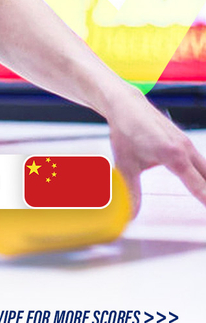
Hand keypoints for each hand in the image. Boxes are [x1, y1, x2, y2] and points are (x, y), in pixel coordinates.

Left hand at [107, 87, 205, 215]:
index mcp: (174, 156)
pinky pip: (202, 162)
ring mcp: (188, 144)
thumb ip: (131, 192)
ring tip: (205, 201)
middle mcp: (186, 149)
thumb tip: (129, 217)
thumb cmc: (125, 133)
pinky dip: (205, 175)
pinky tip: (202, 184)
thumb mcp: (125, 165)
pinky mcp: (185, 141)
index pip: (200, 187)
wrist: (126, 105)